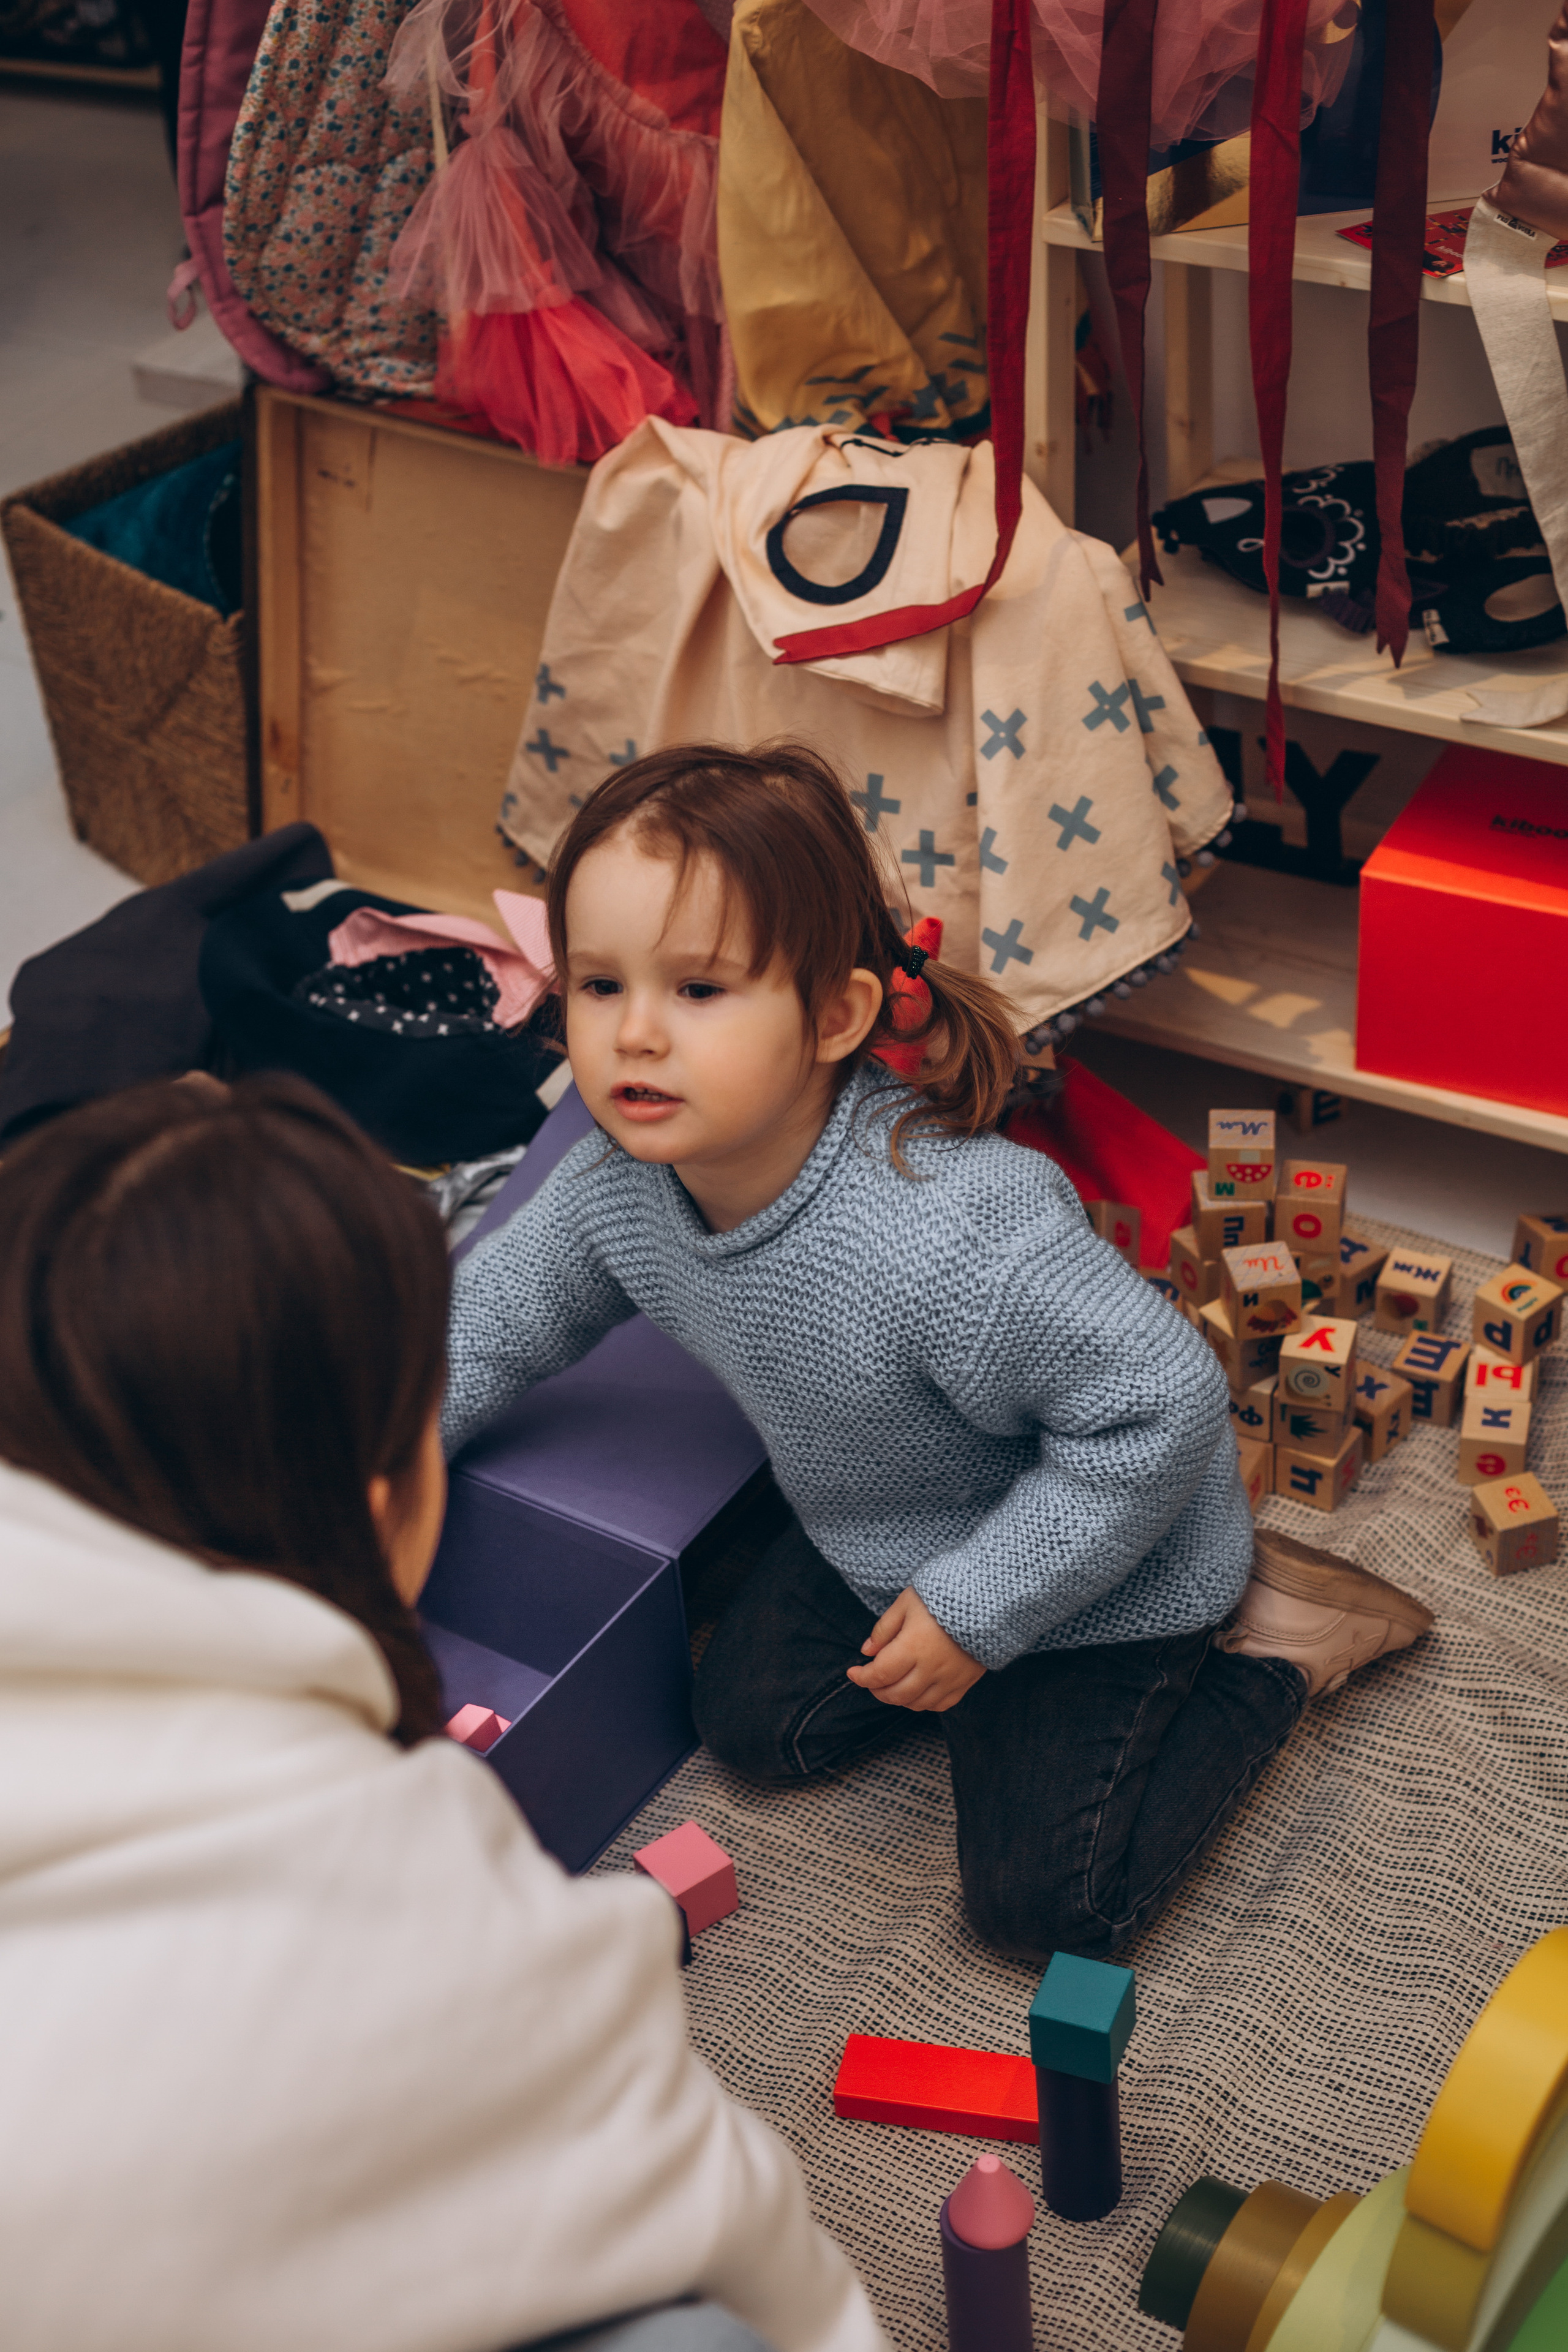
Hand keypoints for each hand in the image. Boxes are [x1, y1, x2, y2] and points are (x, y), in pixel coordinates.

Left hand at [846, 1586, 985, 1712]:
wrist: (988, 1599)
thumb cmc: (942, 1596)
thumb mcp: (907, 1602)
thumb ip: (884, 1628)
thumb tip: (867, 1651)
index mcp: (913, 1646)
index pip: (880, 1674)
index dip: (862, 1677)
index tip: (853, 1672)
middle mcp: (931, 1668)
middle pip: (896, 1694)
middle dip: (876, 1690)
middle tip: (870, 1679)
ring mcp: (950, 1678)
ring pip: (916, 1703)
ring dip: (897, 1698)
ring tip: (891, 1684)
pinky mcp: (965, 1682)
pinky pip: (940, 1704)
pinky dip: (923, 1703)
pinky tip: (916, 1691)